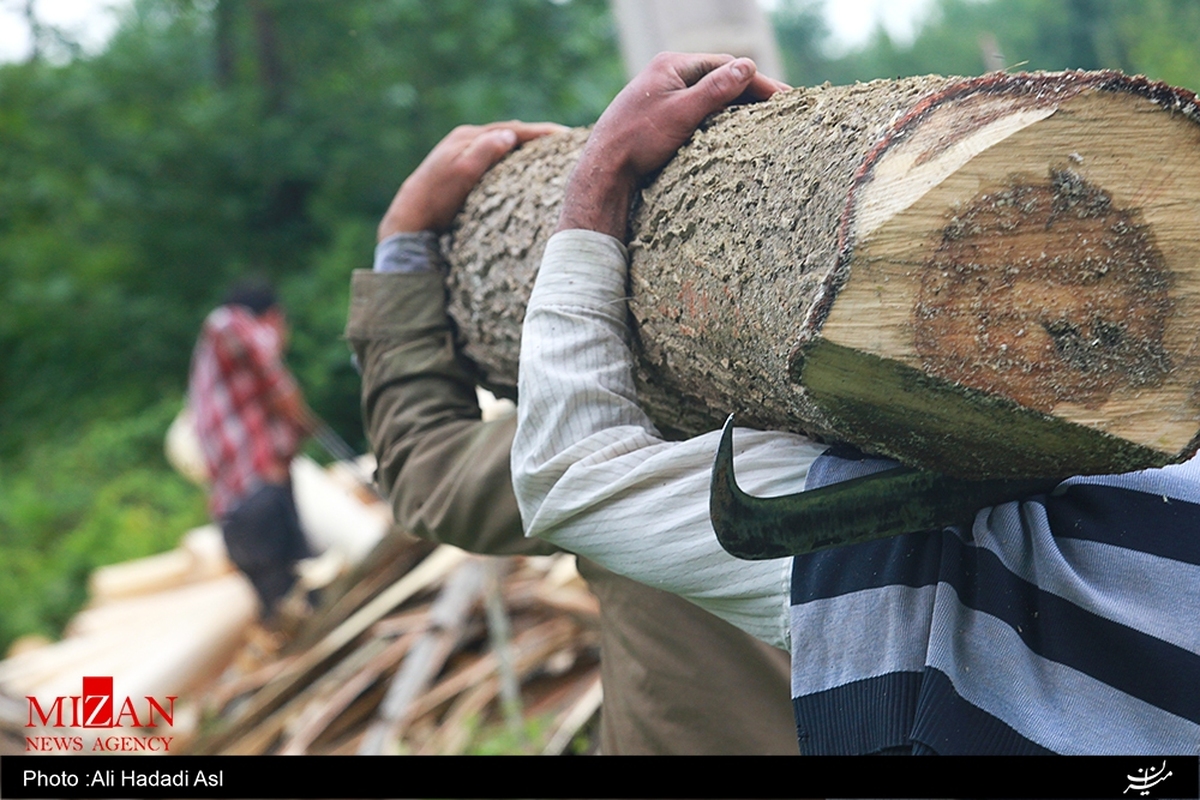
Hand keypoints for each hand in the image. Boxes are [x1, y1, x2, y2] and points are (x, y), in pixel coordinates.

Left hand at [379, 121, 566, 240]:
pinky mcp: (463, 171)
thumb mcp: (462, 173)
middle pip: (509, 134)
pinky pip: (496, 159)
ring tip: (552, 151)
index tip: (565, 135)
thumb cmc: (435, 199)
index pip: (512, 130)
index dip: (540, 132)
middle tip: (566, 140)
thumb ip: (484, 151)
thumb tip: (509, 135)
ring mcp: (464, 155)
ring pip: (503, 146)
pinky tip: (524, 167)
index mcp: (468, 137)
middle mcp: (466, 141)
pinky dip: (514, 159)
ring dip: (526, 147)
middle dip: (537, 136)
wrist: (410, 219)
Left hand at [557, 53, 788, 237]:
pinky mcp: (656, 118)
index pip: (726, 66)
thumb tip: (748, 66)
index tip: (784, 99)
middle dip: (749, 93)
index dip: (757, 82)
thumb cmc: (638, 141)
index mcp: (672, 66)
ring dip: (733, 107)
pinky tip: (729, 132)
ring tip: (762, 121)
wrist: (603, 171)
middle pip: (718, 79)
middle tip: (780, 109)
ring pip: (707, 97)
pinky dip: (716, 119)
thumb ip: (716, 89)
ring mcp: (660, 97)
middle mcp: (666, 76)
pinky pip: (695, 112)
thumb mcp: (683, 113)